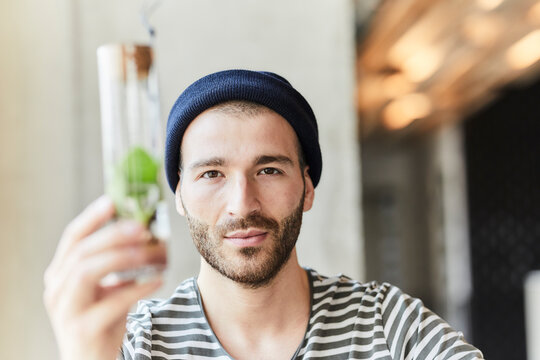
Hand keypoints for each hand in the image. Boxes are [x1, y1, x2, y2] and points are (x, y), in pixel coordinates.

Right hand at [43, 196, 165, 359]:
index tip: (113, 201)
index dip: (92, 218)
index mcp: (61, 274)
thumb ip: (115, 264)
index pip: (72, 238)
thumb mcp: (105, 288)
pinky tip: (158, 279)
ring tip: (149, 251)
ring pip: (86, 272)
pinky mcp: (83, 329)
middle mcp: (57, 289)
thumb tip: (145, 233)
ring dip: (121, 257)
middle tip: (141, 228)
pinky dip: (137, 288)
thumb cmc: (101, 320)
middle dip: (112, 235)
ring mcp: (66, 310)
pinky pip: (112, 303)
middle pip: (81, 251)